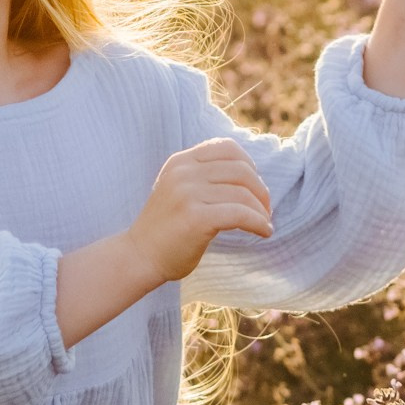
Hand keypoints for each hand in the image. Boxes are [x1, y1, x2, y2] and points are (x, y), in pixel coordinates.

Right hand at [126, 139, 272, 283]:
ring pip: (243, 194)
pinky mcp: (196, 218)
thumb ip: (205, 178)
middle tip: (265, 210)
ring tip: (264, 224)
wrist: (138, 257)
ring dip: (262, 210)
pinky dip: (259, 223)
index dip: (250, 165)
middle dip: (260, 190)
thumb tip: (251, 177)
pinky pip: (241, 214)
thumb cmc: (166, 228)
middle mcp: (184, 173)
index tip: (254, 187)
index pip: (227, 147)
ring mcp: (188, 194)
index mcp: (180, 162)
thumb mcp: (179, 190)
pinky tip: (264, 232)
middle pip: (241, 170)